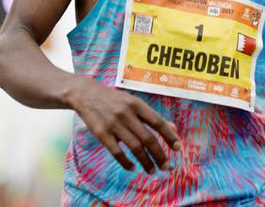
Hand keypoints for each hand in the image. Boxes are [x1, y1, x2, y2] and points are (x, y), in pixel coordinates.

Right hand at [67, 77, 181, 173]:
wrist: (85, 94)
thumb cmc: (114, 100)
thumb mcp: (134, 103)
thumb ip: (152, 116)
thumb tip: (173, 129)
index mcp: (137, 104)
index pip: (157, 122)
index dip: (169, 136)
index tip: (179, 148)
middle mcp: (126, 113)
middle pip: (148, 138)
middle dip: (159, 155)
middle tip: (166, 167)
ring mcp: (113, 124)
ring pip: (135, 147)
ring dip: (146, 161)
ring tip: (152, 171)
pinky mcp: (101, 134)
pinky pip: (117, 152)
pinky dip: (126, 162)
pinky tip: (133, 168)